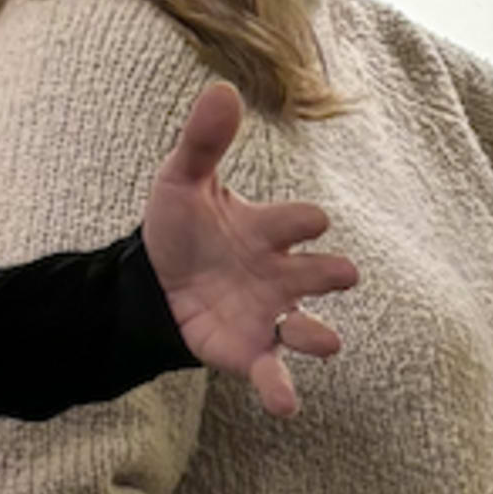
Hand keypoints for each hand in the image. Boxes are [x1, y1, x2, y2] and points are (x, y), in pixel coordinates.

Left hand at [142, 82, 358, 416]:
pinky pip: (273, 373)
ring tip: (326, 343)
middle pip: (319, 275)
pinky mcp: (250, 352)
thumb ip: (204, 142)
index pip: (298, 222)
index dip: (304, 222)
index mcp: (269, 231)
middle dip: (330, 275)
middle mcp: (281, 274)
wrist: (151, 282)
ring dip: (317, 336)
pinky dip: (281, 391)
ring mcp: (270, 315)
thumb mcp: (182, 181)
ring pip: (307, 329)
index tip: (312, 222)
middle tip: (342, 275)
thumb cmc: (180, 228)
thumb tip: (222, 86)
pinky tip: (286, 406)